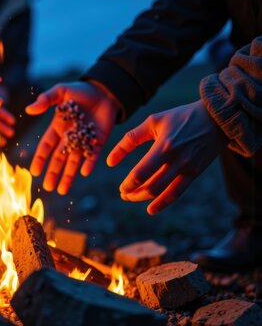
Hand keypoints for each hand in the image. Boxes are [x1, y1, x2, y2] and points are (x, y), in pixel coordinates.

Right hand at [26, 81, 117, 194]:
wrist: (104, 91)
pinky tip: (84, 173)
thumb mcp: (61, 91)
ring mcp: (83, 141)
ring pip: (74, 162)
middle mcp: (69, 138)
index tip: (34, 172)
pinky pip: (92, 156)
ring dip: (68, 175)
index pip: (46, 146)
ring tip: (62, 190)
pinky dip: (88, 164)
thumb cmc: (80, 91)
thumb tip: (29, 109)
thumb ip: (46, 99)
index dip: (40, 159)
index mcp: (57, 128)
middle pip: (59, 158)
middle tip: (47, 188)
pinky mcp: (98, 142)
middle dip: (53, 173)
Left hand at [107, 100, 224, 213]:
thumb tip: (109, 161)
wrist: (216, 118)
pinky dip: (164, 203)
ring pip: (163, 192)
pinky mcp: (195, 173)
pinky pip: (177, 193)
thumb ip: (129, 140)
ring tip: (132, 198)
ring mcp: (188, 168)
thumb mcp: (153, 122)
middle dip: (134, 194)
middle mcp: (176, 161)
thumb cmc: (180, 117)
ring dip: (144, 199)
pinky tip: (151, 209)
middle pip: (151, 187)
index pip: (141, 173)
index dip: (128, 184)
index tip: (121, 187)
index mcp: (164, 147)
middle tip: (123, 195)